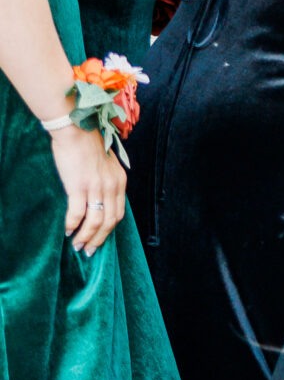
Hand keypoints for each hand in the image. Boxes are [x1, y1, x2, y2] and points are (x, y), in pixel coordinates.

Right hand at [49, 122, 126, 254]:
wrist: (76, 128)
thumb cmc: (87, 144)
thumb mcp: (106, 164)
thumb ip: (106, 181)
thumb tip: (100, 198)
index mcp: (120, 181)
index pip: (119, 213)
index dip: (109, 230)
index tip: (100, 239)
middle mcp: (112, 186)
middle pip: (110, 221)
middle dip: (99, 239)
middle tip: (88, 250)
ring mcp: (96, 187)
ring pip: (95, 221)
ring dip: (86, 237)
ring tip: (77, 245)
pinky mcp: (79, 186)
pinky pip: (78, 213)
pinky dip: (73, 225)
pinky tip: (67, 231)